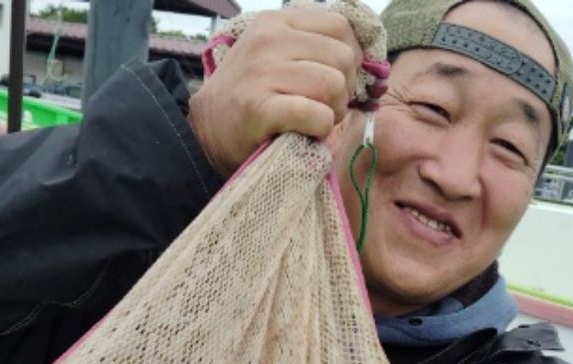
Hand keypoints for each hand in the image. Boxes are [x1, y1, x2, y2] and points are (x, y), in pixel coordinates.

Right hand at [188, 7, 363, 176]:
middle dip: (344, 88)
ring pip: (334, 85)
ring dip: (333, 111)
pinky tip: (304, 132)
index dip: (352, 56)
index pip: (340, 26)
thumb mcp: (275, 53)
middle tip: (324, 105)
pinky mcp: (260, 108)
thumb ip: (311, 44)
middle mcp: (269, 40)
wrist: (206, 128)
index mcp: (276, 21)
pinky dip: (319, 129)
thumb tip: (367, 56)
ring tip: (313, 119)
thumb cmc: (251, 94)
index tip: (339, 79)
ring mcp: (262, 73)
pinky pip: (317, 115)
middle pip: (343, 58)